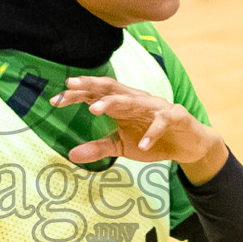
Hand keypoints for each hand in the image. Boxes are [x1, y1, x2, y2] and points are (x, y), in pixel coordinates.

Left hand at [49, 76, 228, 183]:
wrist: (188, 145)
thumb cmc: (152, 140)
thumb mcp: (122, 147)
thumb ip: (99, 148)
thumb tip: (71, 155)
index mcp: (121, 105)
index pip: (95, 95)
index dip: (76, 95)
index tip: (54, 100)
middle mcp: (136, 100)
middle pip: (111, 88)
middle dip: (90, 86)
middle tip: (71, 86)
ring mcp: (156, 106)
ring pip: (133, 100)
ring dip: (114, 103)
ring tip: (95, 109)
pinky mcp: (174, 116)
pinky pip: (161, 122)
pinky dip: (152, 132)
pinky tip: (142, 144)